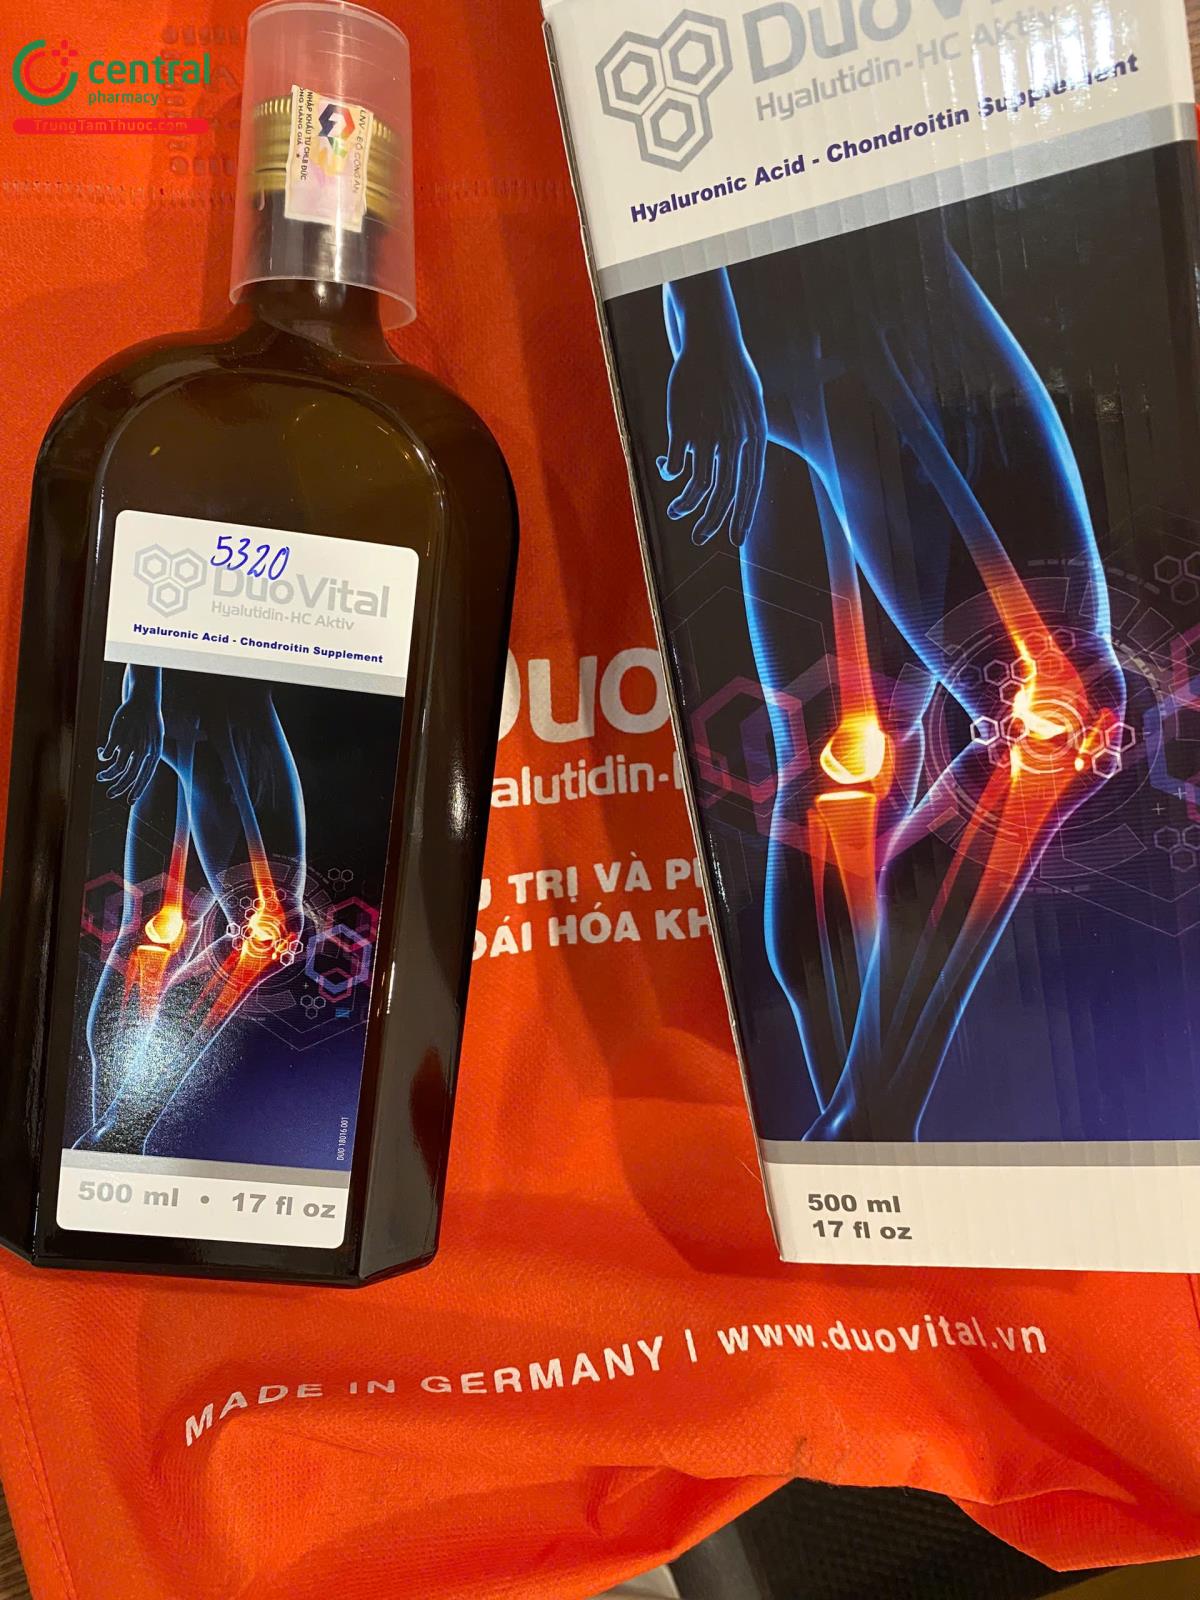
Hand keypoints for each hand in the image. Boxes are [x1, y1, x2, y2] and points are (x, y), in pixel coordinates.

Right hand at [97, 693, 163, 802]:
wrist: (144, 701)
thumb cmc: (149, 722)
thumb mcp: (154, 740)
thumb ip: (147, 756)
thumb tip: (137, 772)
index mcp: (154, 753)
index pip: (146, 776)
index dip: (138, 789)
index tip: (130, 801)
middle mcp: (143, 750)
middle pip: (130, 775)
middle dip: (119, 788)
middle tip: (109, 795)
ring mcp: (130, 743)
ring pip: (116, 767)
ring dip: (107, 775)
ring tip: (100, 777)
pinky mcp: (118, 736)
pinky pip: (107, 754)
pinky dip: (103, 756)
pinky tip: (102, 754)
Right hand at [657, 298, 767, 546]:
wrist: (711, 342)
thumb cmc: (731, 372)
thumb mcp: (751, 405)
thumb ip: (748, 436)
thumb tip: (744, 463)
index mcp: (754, 437)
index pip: (751, 487)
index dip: (742, 515)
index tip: (734, 540)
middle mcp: (734, 440)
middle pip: (724, 494)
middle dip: (712, 522)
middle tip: (700, 539)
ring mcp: (710, 435)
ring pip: (698, 486)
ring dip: (685, 505)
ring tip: (676, 512)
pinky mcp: (684, 427)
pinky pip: (676, 464)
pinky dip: (670, 473)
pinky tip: (667, 471)